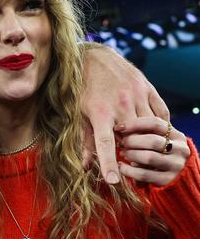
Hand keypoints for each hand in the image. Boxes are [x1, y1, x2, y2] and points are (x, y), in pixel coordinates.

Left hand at [80, 44, 168, 183]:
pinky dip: (159, 125)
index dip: (109, 164)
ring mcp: (137, 95)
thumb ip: (84, 140)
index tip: (114, 181)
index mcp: (99, 112)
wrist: (93, 57)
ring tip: (140, 144)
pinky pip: (161, 113)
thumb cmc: (82, 88)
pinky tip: (153, 131)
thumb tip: (85, 167)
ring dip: (147, 139)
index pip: (105, 144)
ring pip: (150, 127)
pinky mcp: (148, 88)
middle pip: (133, 138)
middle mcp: (121, 104)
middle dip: (132, 151)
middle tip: (128, 155)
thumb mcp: (77, 113)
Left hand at [115, 116, 189, 185]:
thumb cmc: (158, 152)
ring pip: (149, 157)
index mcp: (177, 135)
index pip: (155, 123)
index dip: (134, 124)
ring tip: (122, 153)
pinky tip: (121, 166)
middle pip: (152, 141)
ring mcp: (176, 166)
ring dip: (131, 154)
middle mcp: (180, 150)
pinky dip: (128, 170)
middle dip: (131, 141)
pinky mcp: (168, 180)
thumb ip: (145, 132)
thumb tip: (120, 127)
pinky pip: (144, 174)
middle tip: (121, 143)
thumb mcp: (158, 139)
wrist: (176, 177)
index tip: (118, 127)